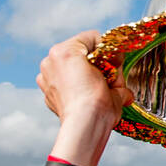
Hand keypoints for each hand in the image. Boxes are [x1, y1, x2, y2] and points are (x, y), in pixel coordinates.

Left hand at [40, 31, 133, 165]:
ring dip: (85, 76)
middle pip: (80, 53)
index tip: (117, 63)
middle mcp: (50, 60)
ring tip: (98, 91)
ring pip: (70, 68)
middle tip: (109, 79)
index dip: (109, 50)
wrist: (84, 127)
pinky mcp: (46, 94)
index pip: (92, 38)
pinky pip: (63, 84)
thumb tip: (120, 89)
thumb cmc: (98, 103)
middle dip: (96, 65)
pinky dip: (74, 89)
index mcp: (65, 50)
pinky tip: (86, 98)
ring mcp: (45, 77)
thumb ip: (116, 77)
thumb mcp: (115, 83)